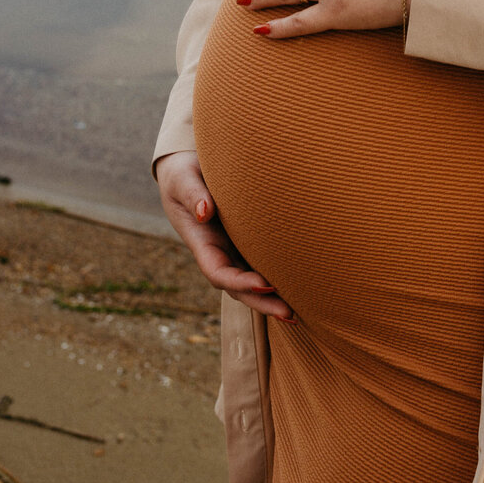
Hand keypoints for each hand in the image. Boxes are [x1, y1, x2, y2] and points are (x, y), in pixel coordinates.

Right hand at [155, 149, 293, 321]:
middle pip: (238, 288)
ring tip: (299, 312)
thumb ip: (192, 193)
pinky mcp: (248, 240)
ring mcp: (233, 249)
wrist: (186, 168)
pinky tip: (300, 287)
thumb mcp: (182, 178)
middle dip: (261, 303)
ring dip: (272, 298)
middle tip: (289, 314)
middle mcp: (219, 251)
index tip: (262, 284)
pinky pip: (261, 264)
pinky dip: (278, 278)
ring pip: (252, 281)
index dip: (238, 282)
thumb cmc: (183, 172)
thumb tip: (205, 212)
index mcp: (202, 241)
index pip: (217, 271)